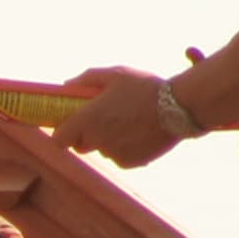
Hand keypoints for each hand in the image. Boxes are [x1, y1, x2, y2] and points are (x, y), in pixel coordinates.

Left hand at [55, 66, 181, 168]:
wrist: (179, 107)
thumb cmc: (144, 87)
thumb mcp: (115, 74)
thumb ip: (86, 79)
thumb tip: (66, 86)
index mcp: (87, 120)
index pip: (59, 139)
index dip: (63, 132)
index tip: (70, 124)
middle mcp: (96, 140)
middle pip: (80, 145)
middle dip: (86, 135)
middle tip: (103, 118)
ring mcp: (112, 154)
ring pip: (102, 150)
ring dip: (108, 139)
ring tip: (129, 120)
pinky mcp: (129, 163)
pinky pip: (119, 156)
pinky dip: (125, 147)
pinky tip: (140, 131)